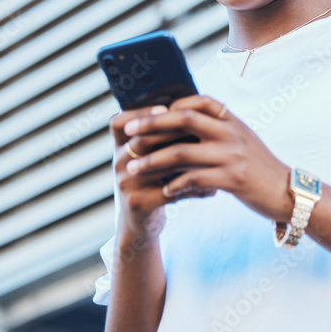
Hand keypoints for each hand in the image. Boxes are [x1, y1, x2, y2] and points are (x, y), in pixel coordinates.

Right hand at [109, 104, 215, 238]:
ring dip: (187, 160)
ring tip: (210, 157)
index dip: (140, 113)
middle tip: (197, 128)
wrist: (139, 223)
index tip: (164, 108)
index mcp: (120, 148)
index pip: (119, 123)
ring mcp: (126, 184)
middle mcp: (119, 163)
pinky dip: (193, 189)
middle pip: (141, 140)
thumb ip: (161, 139)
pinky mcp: (138, 203)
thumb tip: (192, 112)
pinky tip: (211, 190)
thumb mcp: (149, 159)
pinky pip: (169, 191)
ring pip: (157, 165)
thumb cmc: (151, 183)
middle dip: (170, 132)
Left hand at [121, 95, 292, 222]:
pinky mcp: (232, 180)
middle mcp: (231, 133)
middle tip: (128, 131)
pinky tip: (164, 190)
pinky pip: (194, 180)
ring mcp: (232, 156)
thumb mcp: (240, 139)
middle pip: (183, 120)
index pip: (197, 101)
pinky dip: (175, 185)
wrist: (287, 192)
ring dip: (152, 160)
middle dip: (151, 124)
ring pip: (181, 153)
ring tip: (132, 167)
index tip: (147, 112)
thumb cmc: (257, 166)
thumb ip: (216, 128)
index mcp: (231, 120)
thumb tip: (179, 119)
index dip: (170, 104)